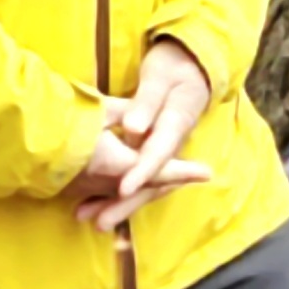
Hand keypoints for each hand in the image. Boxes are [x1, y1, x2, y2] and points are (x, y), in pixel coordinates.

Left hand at [71, 40, 216, 218]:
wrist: (194, 66)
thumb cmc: (174, 67)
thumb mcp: (161, 77)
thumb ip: (147, 103)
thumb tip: (134, 129)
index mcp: (176, 123)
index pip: (158, 153)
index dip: (141, 173)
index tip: (123, 189)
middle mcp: (171, 143)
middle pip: (152, 180)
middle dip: (127, 203)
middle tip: (101, 222)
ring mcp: (162, 149)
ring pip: (145, 183)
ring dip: (120, 204)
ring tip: (93, 221)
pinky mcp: (152, 151)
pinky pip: (138, 175)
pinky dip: (118, 192)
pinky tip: (95, 204)